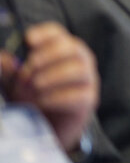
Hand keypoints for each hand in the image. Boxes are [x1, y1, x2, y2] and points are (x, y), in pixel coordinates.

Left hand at [3, 23, 98, 151]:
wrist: (46, 129)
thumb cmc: (32, 99)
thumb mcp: (15, 84)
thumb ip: (10, 71)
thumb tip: (3, 59)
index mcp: (61, 51)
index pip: (58, 34)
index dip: (45, 34)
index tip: (29, 40)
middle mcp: (79, 61)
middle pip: (73, 47)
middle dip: (49, 55)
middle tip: (28, 68)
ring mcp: (87, 80)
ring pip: (79, 68)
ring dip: (54, 75)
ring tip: (35, 86)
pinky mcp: (88, 100)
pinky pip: (80, 94)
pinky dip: (58, 96)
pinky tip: (42, 101)